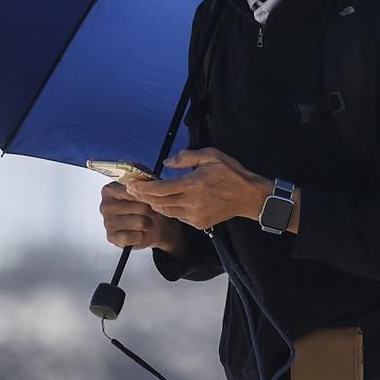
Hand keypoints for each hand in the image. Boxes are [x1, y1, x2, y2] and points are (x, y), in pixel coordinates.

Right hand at [98, 179, 179, 251]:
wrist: (151, 226)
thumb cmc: (146, 204)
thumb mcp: (148, 185)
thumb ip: (145, 178)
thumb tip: (147, 180)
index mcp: (109, 189)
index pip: (133, 190)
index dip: (147, 195)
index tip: (151, 197)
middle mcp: (105, 206)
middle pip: (141, 207)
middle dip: (151, 211)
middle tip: (150, 212)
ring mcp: (107, 223)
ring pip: (140, 222)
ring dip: (148, 223)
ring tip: (145, 221)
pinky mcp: (112, 238)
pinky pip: (135, 237)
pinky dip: (142, 236)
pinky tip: (139, 232)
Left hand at [123, 147, 269, 232]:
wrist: (249, 197)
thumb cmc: (231, 173)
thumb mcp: (211, 155)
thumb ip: (186, 158)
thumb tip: (166, 163)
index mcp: (193, 184)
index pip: (160, 188)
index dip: (142, 188)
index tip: (130, 185)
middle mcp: (191, 202)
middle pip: (158, 202)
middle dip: (143, 196)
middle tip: (132, 189)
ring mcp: (194, 216)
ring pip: (166, 211)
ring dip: (155, 203)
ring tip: (147, 195)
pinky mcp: (198, 223)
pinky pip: (177, 216)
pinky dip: (169, 209)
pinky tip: (167, 202)